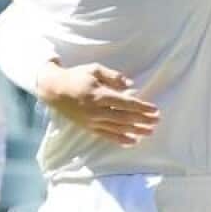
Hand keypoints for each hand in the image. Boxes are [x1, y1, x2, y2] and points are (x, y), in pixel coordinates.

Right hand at [35, 62, 160, 145]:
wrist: (53, 90)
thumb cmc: (76, 76)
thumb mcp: (95, 69)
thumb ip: (114, 76)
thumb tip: (131, 85)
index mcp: (99, 95)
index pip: (125, 103)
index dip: (141, 107)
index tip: (155, 110)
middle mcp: (96, 110)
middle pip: (124, 118)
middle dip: (142, 120)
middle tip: (157, 121)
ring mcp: (92, 121)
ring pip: (117, 128)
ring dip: (135, 131)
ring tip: (149, 132)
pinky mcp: (88, 127)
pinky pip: (106, 135)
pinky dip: (120, 139)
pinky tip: (132, 141)